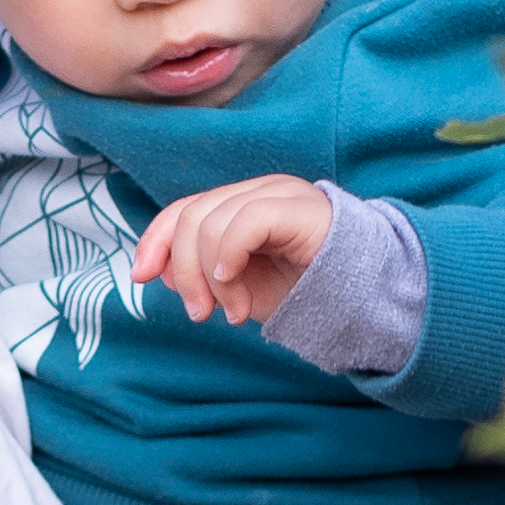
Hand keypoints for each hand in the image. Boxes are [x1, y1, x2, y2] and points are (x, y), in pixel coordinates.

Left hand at [126, 176, 348, 328]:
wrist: (364, 296)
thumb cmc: (304, 289)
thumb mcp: (240, 286)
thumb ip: (202, 274)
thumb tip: (158, 272)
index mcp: (240, 205)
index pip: (182, 210)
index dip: (154, 241)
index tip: (139, 278)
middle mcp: (256, 191)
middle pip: (189, 217)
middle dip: (183, 272)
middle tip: (201, 313)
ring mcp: (277, 194)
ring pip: (210, 223)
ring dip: (211, 280)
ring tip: (234, 313)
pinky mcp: (297, 208)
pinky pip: (244, 222)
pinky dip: (228, 258)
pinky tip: (237, 292)